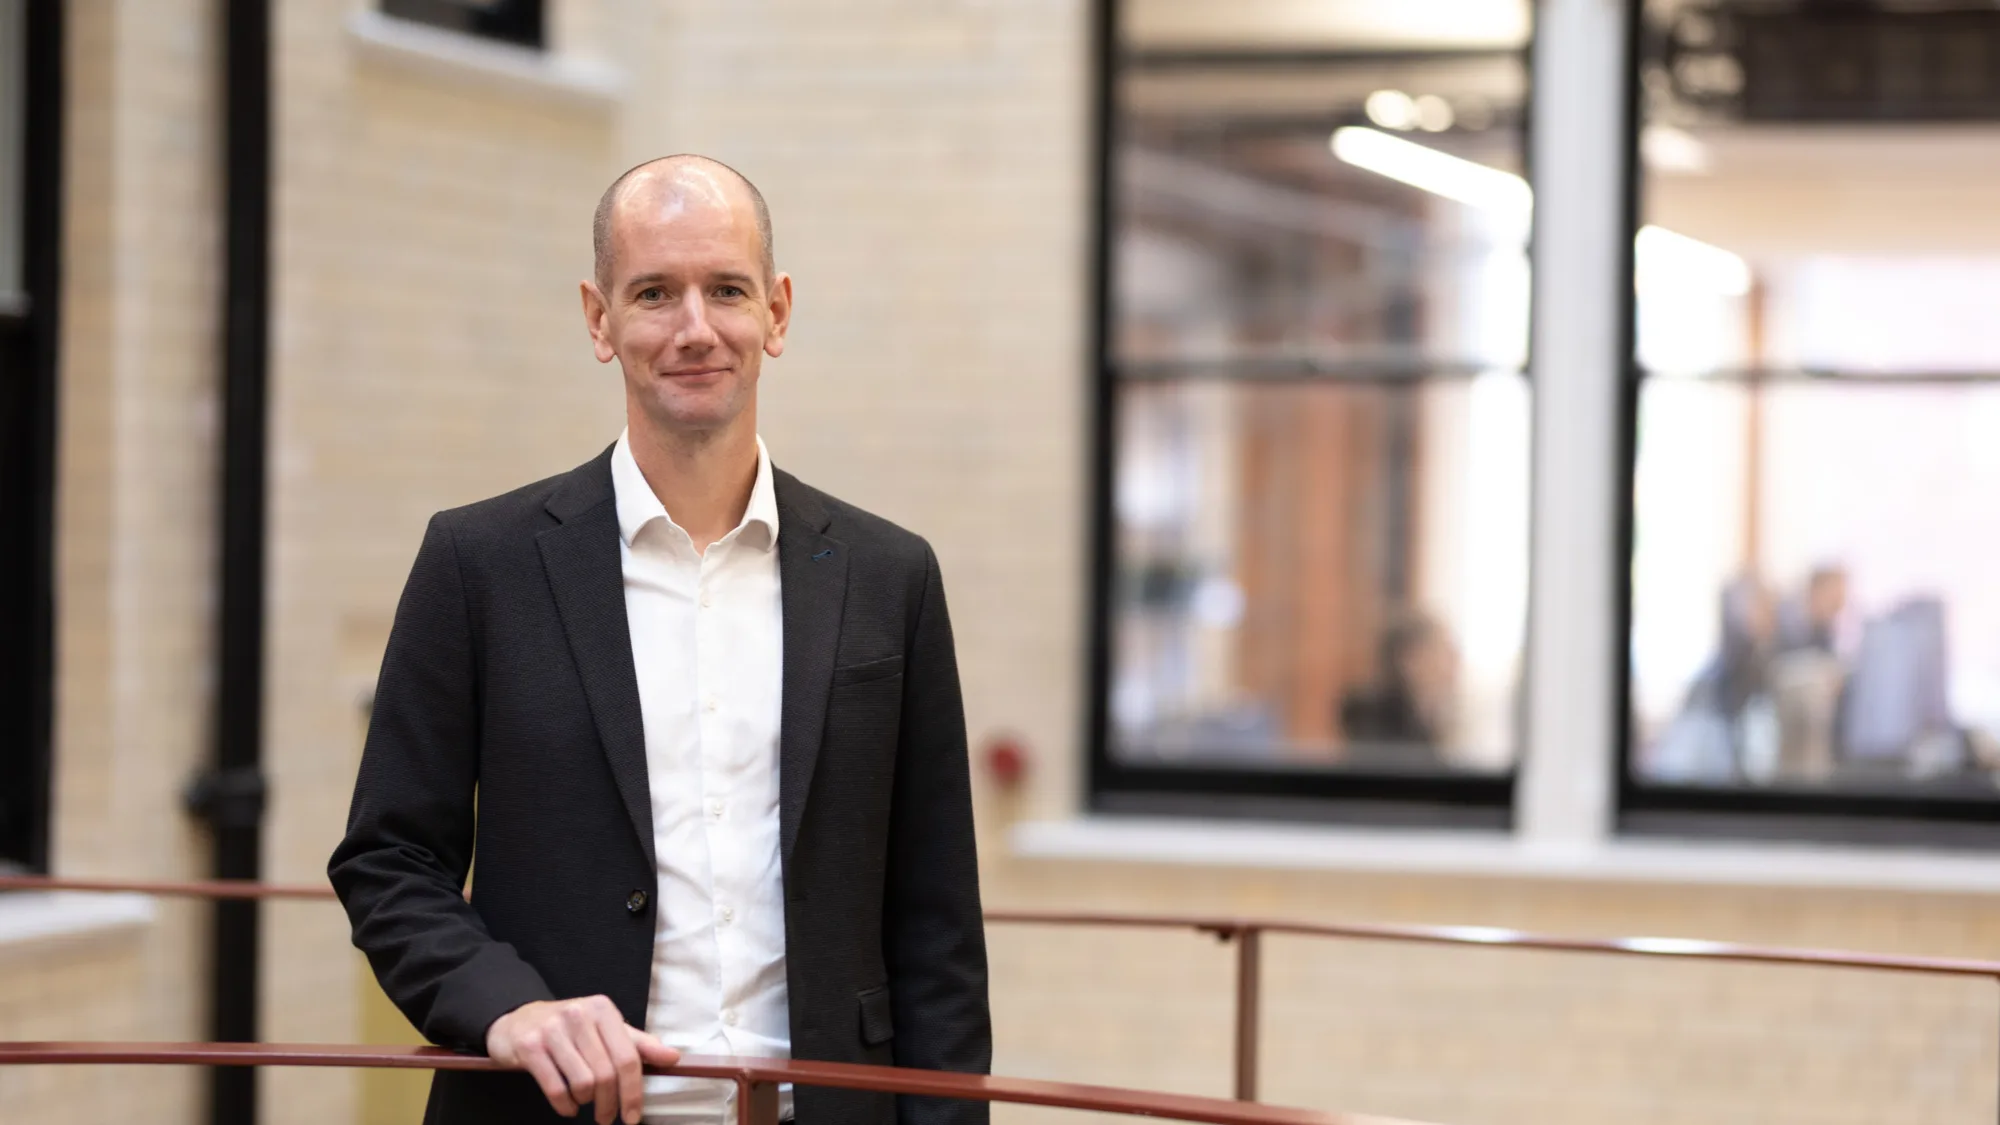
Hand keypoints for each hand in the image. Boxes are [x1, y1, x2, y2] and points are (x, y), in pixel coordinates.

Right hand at [486, 995, 680, 1124]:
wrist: (518, 1020)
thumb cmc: (568, 1028)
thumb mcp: (605, 1028)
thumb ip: (638, 1044)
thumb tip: (672, 1057)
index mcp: (602, 1009)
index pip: (628, 1057)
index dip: (633, 1092)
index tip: (633, 1115)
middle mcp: (578, 1015)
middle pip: (606, 1074)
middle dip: (610, 1104)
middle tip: (607, 1118)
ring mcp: (552, 1030)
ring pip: (583, 1082)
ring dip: (587, 1103)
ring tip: (585, 1103)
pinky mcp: (530, 1046)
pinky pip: (555, 1087)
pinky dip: (565, 1106)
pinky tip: (569, 1107)